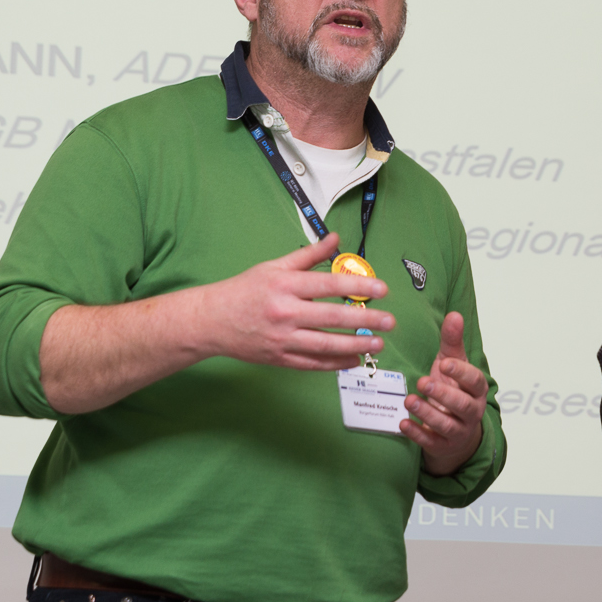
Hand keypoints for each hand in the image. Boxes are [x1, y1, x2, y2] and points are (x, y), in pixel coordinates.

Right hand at [202, 233, 396, 370]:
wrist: (212, 321)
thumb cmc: (244, 291)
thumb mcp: (274, 266)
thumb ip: (308, 255)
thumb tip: (335, 238)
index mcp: (285, 285)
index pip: (328, 284)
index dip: (358, 285)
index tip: (382, 289)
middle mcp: (285, 312)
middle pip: (332, 317)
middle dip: (365, 319)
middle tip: (389, 320)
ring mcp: (282, 338)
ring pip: (325, 344)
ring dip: (355, 345)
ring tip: (377, 342)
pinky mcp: (279, 358)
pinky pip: (313, 363)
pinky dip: (335, 363)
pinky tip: (353, 359)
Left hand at [402, 311, 487, 474]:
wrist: (455, 430)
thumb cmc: (454, 390)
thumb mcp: (452, 364)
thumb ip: (453, 341)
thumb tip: (455, 314)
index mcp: (476, 390)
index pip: (475, 381)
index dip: (461, 373)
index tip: (444, 363)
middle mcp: (471, 412)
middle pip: (463, 405)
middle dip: (444, 395)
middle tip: (423, 382)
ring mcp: (458, 431)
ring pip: (447, 425)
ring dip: (428, 413)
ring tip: (409, 401)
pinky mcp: (442, 446)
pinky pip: (431, 442)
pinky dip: (417, 434)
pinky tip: (403, 423)